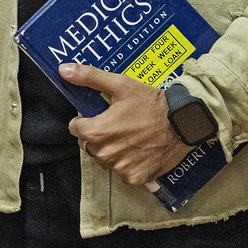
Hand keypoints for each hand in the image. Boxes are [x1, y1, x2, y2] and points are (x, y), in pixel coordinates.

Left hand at [63, 64, 199, 186]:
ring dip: (111, 150)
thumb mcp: (120, 84)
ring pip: (105, 160)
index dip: (86, 120)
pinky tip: (139, 150)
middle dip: (98, 135)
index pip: (76, 128)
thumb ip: (89, 77)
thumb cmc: (151, 103)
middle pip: (89, 145)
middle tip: (118, 124)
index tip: (101, 115)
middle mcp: (105, 154)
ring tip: (129, 136)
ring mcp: (120, 168)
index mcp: (96, 132)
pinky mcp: (136, 177)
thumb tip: (63, 69)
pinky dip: (128, 163)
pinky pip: (122, 172)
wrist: (184, 122)